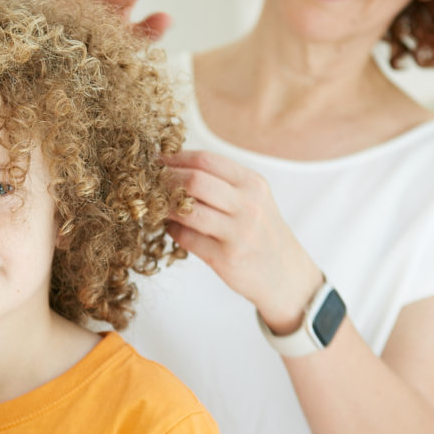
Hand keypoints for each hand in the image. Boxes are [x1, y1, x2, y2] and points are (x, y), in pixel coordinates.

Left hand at [164, 150, 322, 330]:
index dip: (175, 157)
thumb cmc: (261, 232)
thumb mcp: (253, 199)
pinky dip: (172, 230)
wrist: (285, 275)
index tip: (156, 160)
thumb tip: (172, 166)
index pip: (206, 160)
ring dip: (164, 206)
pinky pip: (186, 238)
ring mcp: (238, 233)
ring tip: (155, 205)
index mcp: (252, 183)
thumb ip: (222, 183)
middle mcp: (248, 205)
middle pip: (194, 181)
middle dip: (165, 179)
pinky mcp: (226, 258)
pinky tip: (170, 227)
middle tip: (148, 183)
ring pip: (187, 210)